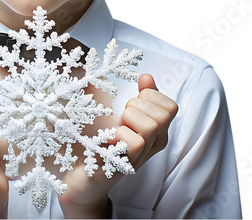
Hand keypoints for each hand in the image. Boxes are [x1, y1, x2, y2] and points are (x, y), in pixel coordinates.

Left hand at [58, 74, 177, 217]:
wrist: (80, 174)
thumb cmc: (102, 139)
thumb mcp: (122, 114)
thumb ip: (138, 96)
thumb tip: (147, 77)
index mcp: (156, 131)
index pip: (170, 106)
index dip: (150, 96)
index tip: (131, 103)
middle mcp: (154, 145)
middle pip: (163, 114)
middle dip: (137, 106)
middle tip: (121, 117)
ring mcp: (141, 157)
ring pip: (152, 126)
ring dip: (128, 119)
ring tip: (116, 127)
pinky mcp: (126, 167)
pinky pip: (136, 143)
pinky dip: (120, 135)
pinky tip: (109, 140)